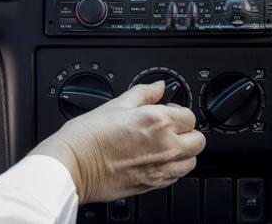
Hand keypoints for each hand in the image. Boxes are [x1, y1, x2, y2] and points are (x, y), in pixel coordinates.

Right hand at [31, 81, 205, 203]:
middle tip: (170, 128)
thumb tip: (158, 86)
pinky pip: (177, 177)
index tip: (168, 111)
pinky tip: (156, 159)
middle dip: (187, 132)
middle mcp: (166, 146)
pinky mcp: (153, 185)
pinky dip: (173, 168)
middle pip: (198, 141)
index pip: (190, 116)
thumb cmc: (89, 135)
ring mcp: (161, 168)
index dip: (179, 112)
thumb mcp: (117, 103)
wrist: (73, 165)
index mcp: (159, 122)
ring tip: (164, 145)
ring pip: (192, 161)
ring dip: (184, 152)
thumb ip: (145, 93)